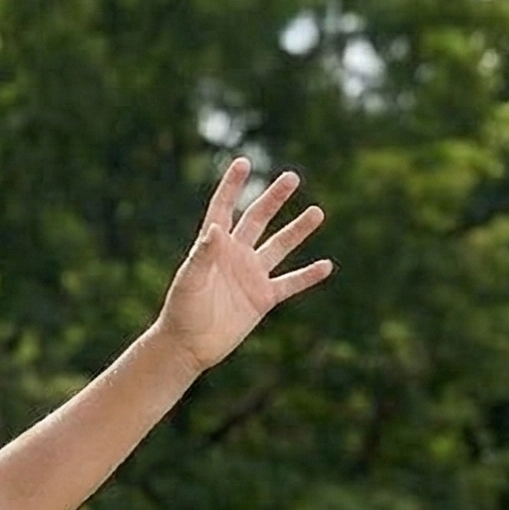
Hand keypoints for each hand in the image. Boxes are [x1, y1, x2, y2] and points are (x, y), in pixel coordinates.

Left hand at [156, 159, 333, 374]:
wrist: (188, 346)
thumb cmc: (181, 311)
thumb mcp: (189, 281)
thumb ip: (202, 255)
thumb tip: (216, 229)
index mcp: (214, 247)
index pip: (224, 209)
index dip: (232, 186)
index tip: (243, 163)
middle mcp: (235, 255)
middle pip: (258, 219)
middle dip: (274, 199)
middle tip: (292, 177)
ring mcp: (251, 276)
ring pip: (280, 246)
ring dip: (298, 230)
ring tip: (318, 212)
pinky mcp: (263, 299)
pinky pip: (290, 284)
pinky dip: (308, 276)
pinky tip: (326, 266)